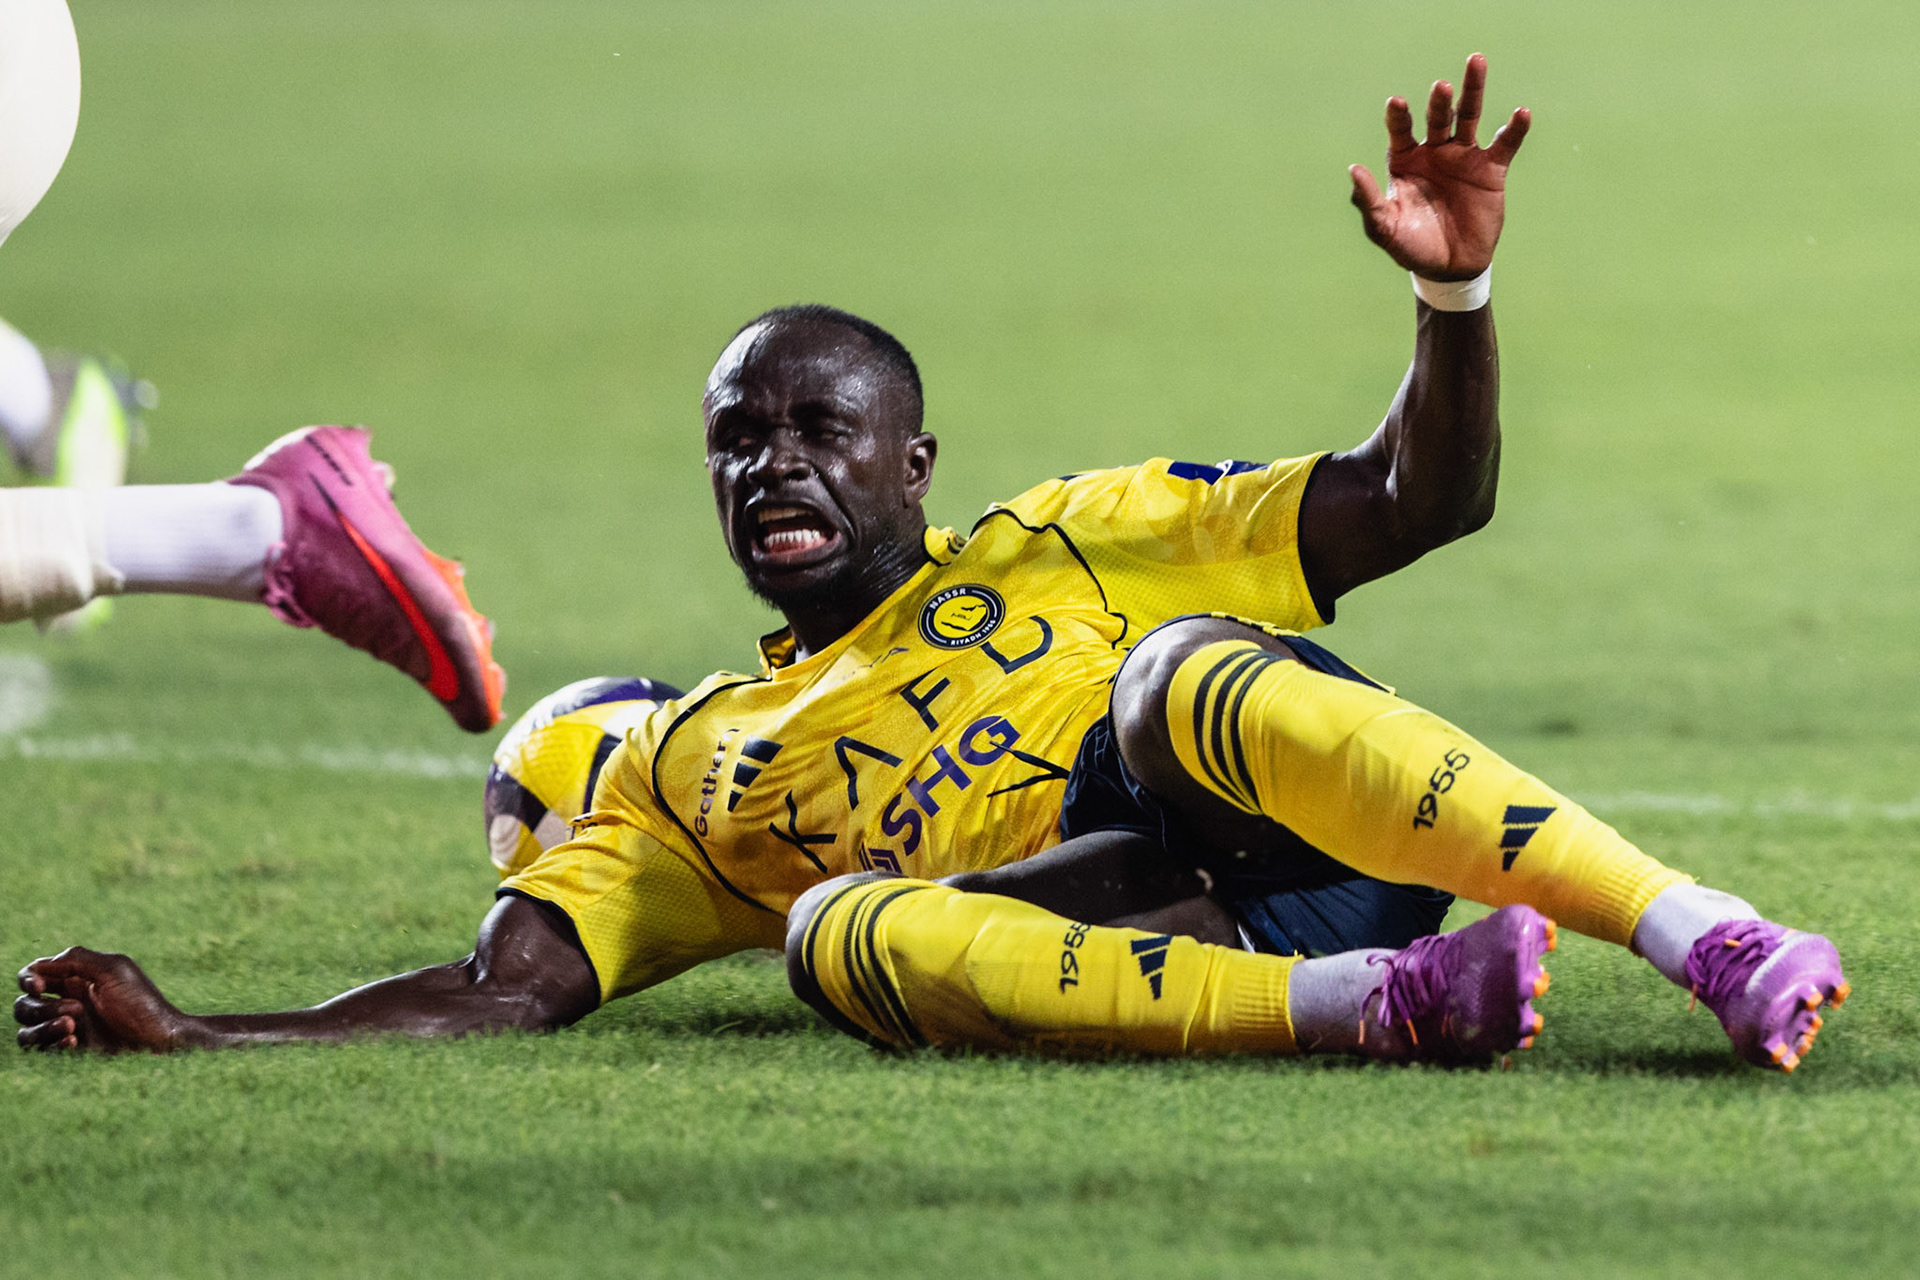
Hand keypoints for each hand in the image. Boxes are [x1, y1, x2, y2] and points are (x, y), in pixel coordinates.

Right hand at [15, 947, 189, 1052]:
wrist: (161, 1040)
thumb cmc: (142, 1002)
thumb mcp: (115, 971)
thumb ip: (78, 960)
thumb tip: (40, 964)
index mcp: (76, 978)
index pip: (33, 975)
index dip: (29, 979)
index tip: (41, 986)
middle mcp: (67, 1001)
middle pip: (25, 1004)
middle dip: (42, 1007)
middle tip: (75, 1010)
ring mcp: (67, 1027)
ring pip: (26, 1029)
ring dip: (43, 1027)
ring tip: (72, 1027)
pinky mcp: (71, 1050)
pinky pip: (41, 1049)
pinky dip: (51, 1044)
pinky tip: (74, 1041)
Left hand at [1349, 53, 1529, 280]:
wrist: (1450, 267)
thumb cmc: (1411, 246)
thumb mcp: (1384, 228)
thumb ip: (1369, 201)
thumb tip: (1353, 169)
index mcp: (1405, 161)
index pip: (1401, 131)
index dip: (1399, 117)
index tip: (1398, 103)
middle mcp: (1434, 152)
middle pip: (1437, 117)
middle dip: (1438, 102)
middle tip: (1441, 87)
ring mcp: (1463, 158)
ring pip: (1469, 116)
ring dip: (1472, 92)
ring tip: (1475, 63)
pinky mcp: (1491, 170)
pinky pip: (1505, 145)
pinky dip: (1514, 130)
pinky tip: (1521, 114)